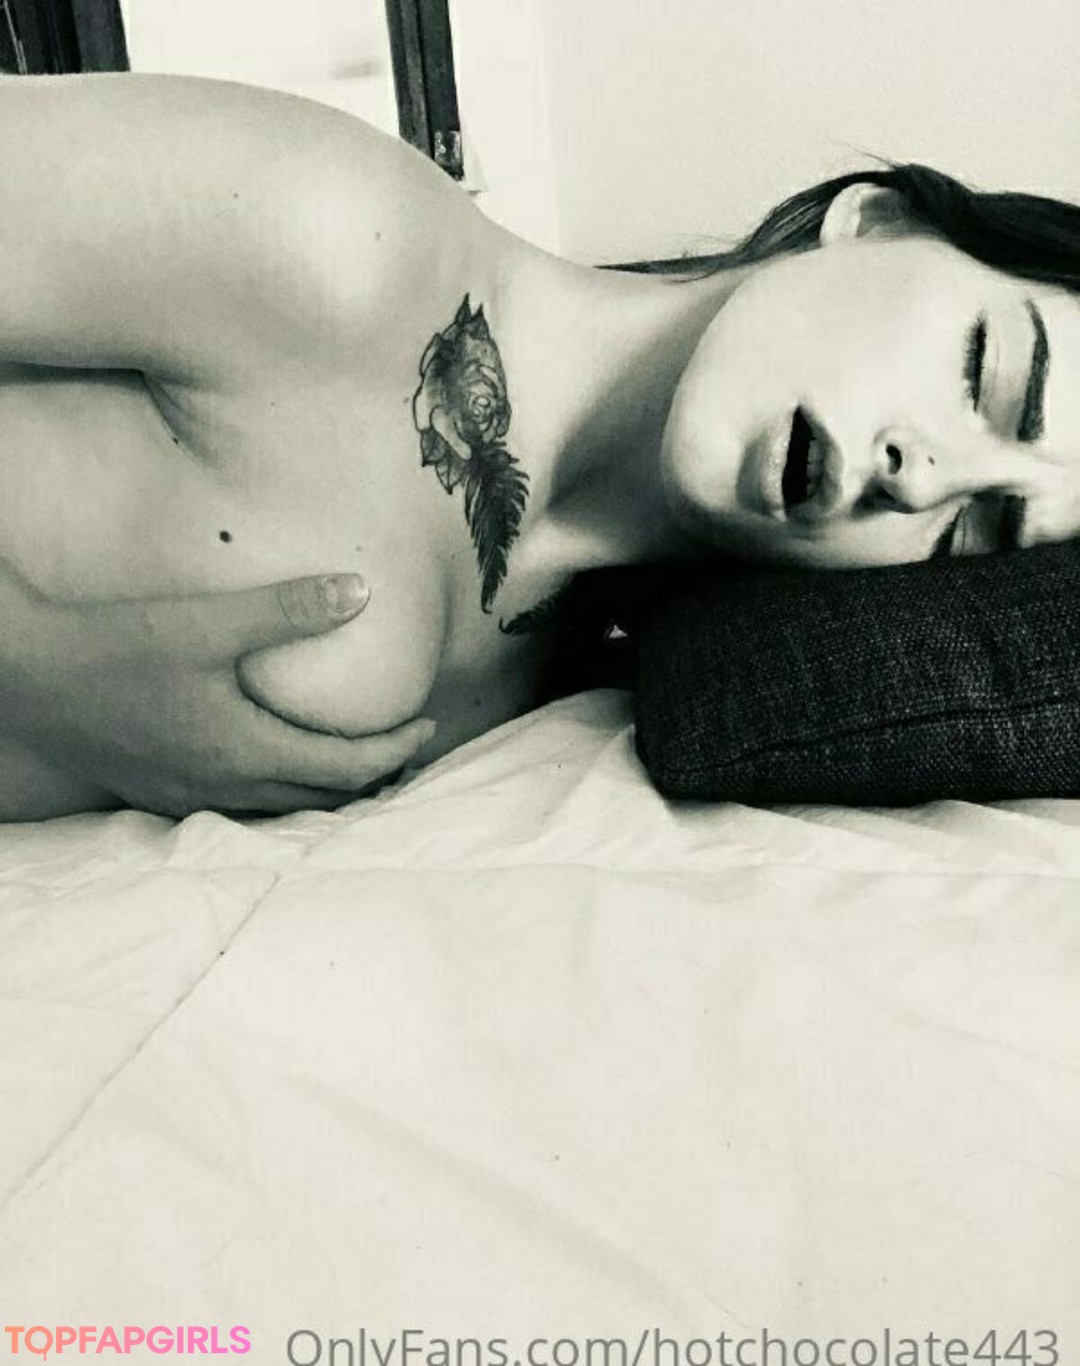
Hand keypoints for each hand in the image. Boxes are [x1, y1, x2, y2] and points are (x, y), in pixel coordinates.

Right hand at [1, 562, 434, 817]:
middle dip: (372, 776)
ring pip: (282, 808)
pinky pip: (242, 805)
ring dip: (327, 788)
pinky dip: (280, 790)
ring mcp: (191, 797)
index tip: (427, 724)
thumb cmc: (116, 648)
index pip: (348, 768)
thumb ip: (287, 610)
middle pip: (322, 799)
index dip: (395, 750)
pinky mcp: (162, 792)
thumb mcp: (207, 623)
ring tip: (358, 758)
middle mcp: (225, 788)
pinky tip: (278, 763)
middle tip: (405, 746)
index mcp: (247, 753)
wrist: (29, 681)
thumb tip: (362, 591)